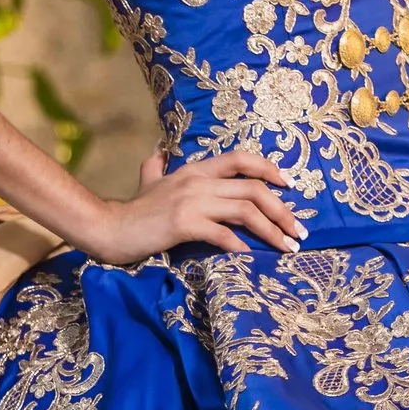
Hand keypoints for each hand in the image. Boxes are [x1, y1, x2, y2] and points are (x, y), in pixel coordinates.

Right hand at [74, 148, 305, 265]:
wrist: (109, 228)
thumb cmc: (133, 210)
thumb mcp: (148, 180)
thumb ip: (157, 165)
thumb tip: (160, 150)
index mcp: (195, 170)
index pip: (240, 159)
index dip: (268, 168)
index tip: (289, 185)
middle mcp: (198, 181)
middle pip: (253, 189)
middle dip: (282, 211)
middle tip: (299, 232)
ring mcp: (192, 201)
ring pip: (246, 210)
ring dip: (273, 230)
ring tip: (288, 248)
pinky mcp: (184, 224)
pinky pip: (224, 234)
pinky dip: (242, 247)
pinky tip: (252, 259)